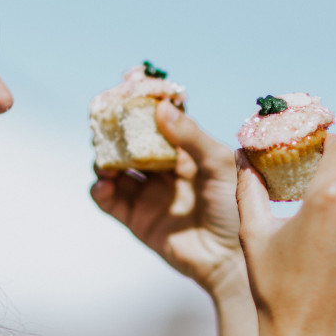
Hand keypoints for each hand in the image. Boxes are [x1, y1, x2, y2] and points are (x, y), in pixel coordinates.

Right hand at [92, 101, 244, 296]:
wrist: (229, 258)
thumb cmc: (234, 208)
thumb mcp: (219, 166)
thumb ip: (191, 137)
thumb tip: (161, 107)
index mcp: (186, 150)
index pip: (159, 117)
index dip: (144, 98)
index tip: (130, 78)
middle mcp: (164, 169)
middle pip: (131, 140)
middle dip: (116, 127)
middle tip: (104, 116)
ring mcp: (148, 193)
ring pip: (114, 167)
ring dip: (104, 158)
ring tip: (106, 158)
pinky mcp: (136, 218)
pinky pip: (109, 200)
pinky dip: (100, 189)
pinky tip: (105, 184)